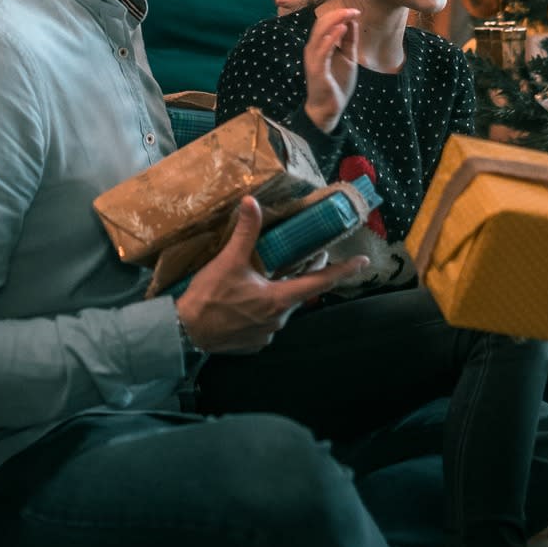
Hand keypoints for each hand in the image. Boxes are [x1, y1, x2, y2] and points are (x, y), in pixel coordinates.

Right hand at [177, 197, 368, 352]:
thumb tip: (253, 203)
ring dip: (279, 292)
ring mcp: (266, 334)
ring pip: (281, 308)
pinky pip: (265, 323)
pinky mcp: (253, 343)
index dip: (342, 270)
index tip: (362, 262)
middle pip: (300, 292)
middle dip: (304, 275)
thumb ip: (245, 233)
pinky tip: (246, 301)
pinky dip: (261, 310)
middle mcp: (279, 319)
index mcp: (279, 299)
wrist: (185, 333)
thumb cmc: (209, 297)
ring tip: (266, 277)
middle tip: (306, 257)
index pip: (320, 281)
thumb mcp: (228, 261)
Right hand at [302, 6, 360, 133]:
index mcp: (320, 45)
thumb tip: (352, 21)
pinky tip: (340, 30)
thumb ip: (349, 41)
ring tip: (347, 15)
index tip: (356, 11)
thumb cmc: (337, 82)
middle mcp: (313, 49)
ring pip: (319, 34)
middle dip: (337, 14)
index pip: (325, 23)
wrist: (329, 107)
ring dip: (334, 22)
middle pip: (321, 24)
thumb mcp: (348, 58)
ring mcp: (313, 59)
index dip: (339, 14)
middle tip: (353, 10)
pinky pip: (322, 51)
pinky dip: (331, 39)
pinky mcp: (317, 69)